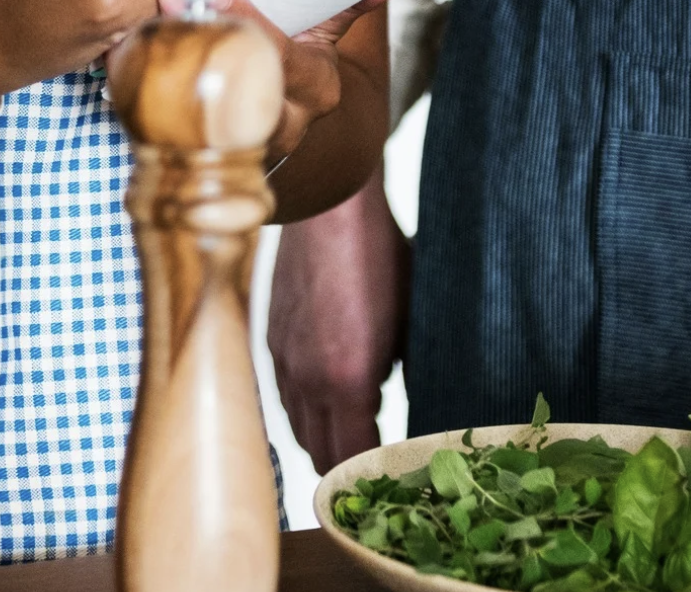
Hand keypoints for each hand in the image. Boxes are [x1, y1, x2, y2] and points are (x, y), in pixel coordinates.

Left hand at [158, 0, 390, 159]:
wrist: (278, 132)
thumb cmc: (294, 70)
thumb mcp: (322, 40)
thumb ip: (346, 7)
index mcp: (318, 88)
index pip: (282, 52)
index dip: (248, 18)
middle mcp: (285, 124)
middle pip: (240, 79)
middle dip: (202, 36)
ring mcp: (244, 145)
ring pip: (203, 103)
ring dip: (170, 61)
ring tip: (144, 24)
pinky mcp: (206, 154)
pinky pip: (171, 119)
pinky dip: (145, 86)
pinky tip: (120, 54)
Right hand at [266, 173, 407, 472]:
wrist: (331, 208)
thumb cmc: (382, 257)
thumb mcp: (416, 323)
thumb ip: (412, 374)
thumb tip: (421, 407)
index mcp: (346, 380)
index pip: (350, 458)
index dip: (369, 478)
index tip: (391, 483)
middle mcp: (305, 378)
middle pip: (317, 452)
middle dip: (344, 470)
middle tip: (374, 474)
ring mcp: (282, 359)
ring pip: (295, 426)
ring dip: (321, 441)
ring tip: (350, 444)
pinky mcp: (270, 338)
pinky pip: (283, 394)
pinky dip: (303, 409)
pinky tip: (325, 401)